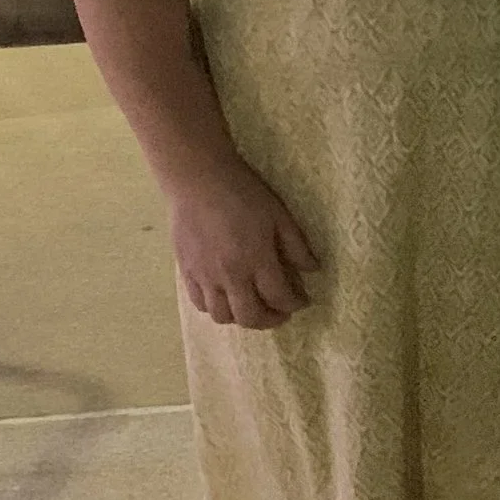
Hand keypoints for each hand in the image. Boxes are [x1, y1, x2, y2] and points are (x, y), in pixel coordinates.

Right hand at [166, 155, 320, 328]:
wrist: (198, 180)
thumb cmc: (243, 193)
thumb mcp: (279, 215)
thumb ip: (296, 246)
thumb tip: (313, 269)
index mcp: (256, 260)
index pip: (279, 296)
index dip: (295, 303)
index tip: (302, 301)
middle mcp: (230, 275)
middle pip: (251, 316)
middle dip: (271, 320)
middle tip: (281, 313)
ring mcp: (205, 277)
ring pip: (223, 316)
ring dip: (243, 318)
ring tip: (253, 306)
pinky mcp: (186, 272)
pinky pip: (200, 304)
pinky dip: (216, 309)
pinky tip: (226, 299)